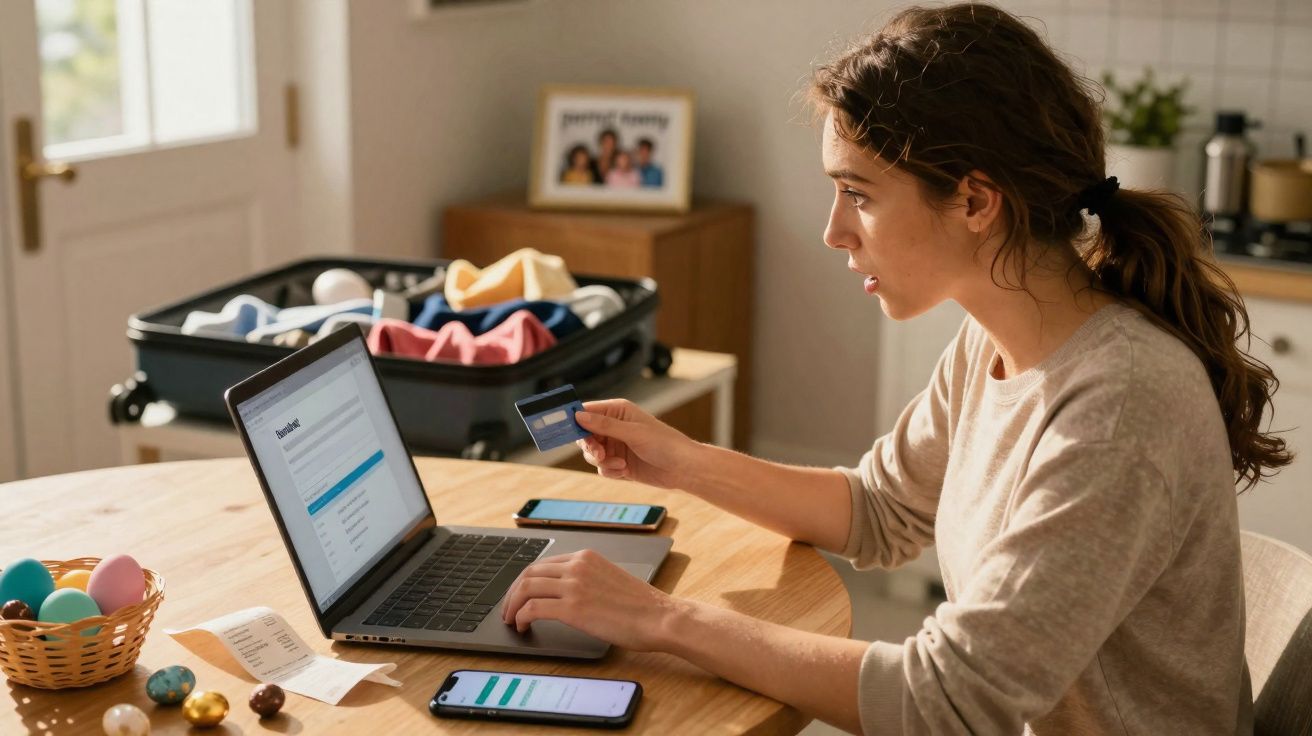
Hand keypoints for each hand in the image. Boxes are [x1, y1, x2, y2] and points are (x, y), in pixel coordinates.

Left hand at [500, 549, 677, 651]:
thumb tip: (564, 593)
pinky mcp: (573, 608)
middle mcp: (577, 566)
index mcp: (586, 556)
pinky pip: (533, 608)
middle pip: (529, 573)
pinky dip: (521, 617)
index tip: (520, 594)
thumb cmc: (641, 605)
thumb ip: (586, 579)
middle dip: (513, 592)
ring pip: (526, 588)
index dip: (525, 581)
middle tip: (508, 609)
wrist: (659, 617)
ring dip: (512, 605)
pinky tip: (523, 626)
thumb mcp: (609, 579)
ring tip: (512, 620)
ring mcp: (574, 585)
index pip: (543, 563)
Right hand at [574, 399, 697, 488]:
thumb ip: (605, 425)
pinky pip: (601, 467)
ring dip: (602, 461)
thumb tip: (579, 416)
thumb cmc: (665, 443)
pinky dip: (610, 471)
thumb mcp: (633, 432)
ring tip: (619, 464)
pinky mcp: (618, 463)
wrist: (682, 469)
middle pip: (584, 434)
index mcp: (617, 411)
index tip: (562, 429)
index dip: (573, 419)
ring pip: (591, 454)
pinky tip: (625, 471)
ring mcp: (615, 445)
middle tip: (598, 453)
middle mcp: (614, 427)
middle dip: (589, 446)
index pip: (587, 411)